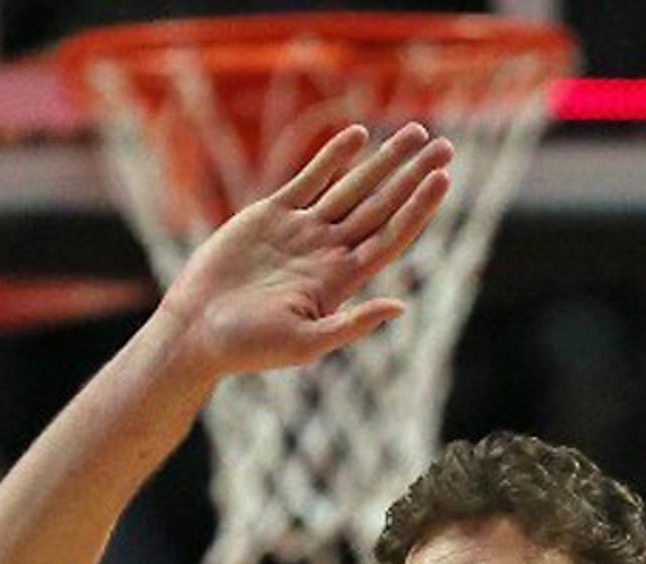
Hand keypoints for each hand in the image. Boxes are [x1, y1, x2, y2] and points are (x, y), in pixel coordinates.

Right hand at [162, 122, 453, 379]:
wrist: (198, 328)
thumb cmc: (249, 347)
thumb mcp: (305, 343)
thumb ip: (352, 324)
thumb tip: (400, 306)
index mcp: (340, 282)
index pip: (390, 237)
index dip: (417, 208)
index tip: (442, 181)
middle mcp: (328, 253)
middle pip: (381, 206)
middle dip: (412, 176)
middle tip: (446, 147)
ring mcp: (302, 231)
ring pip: (353, 187)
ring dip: (384, 161)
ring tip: (416, 133)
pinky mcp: (272, 215)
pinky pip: (310, 178)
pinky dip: (333, 157)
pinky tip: (358, 136)